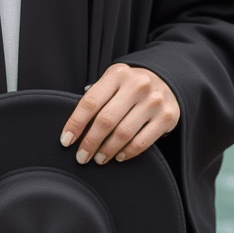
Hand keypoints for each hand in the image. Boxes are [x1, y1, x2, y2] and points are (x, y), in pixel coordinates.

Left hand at [60, 64, 179, 165]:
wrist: (167, 81)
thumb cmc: (130, 86)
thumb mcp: (113, 82)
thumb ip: (97, 97)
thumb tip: (73, 127)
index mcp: (117, 74)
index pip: (91, 101)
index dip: (75, 124)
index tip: (66, 141)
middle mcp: (137, 85)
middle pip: (106, 120)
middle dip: (90, 142)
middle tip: (81, 157)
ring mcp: (154, 100)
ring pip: (124, 133)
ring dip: (107, 151)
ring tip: (99, 158)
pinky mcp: (168, 116)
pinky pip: (142, 141)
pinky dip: (127, 153)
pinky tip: (118, 156)